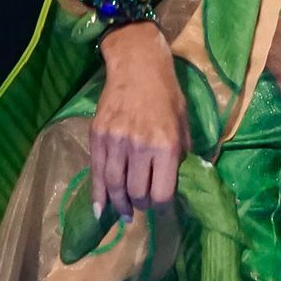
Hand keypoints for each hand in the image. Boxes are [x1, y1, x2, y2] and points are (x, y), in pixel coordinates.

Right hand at [91, 25, 187, 221]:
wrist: (137, 66)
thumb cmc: (167, 95)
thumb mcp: (184, 125)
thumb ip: (183, 156)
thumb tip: (182, 186)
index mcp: (166, 146)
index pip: (162, 193)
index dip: (163, 209)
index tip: (163, 212)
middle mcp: (140, 147)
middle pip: (137, 193)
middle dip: (142, 207)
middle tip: (144, 208)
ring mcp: (116, 142)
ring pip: (115, 186)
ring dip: (120, 205)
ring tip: (125, 214)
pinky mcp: (98, 136)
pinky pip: (97, 173)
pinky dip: (98, 195)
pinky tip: (100, 209)